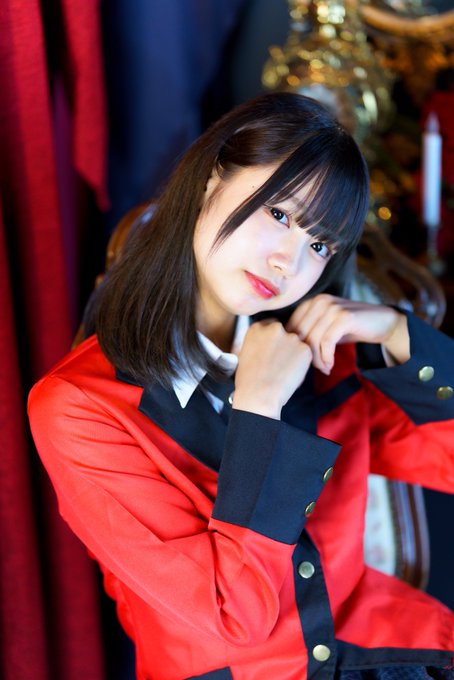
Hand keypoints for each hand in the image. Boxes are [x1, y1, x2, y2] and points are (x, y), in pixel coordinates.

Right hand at [233, 320, 312, 419]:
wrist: (259, 394)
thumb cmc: (249, 380)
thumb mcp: (246, 352)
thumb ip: (259, 342)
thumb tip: (270, 344)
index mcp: (257, 328)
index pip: (271, 325)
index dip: (273, 339)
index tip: (272, 349)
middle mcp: (275, 328)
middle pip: (285, 332)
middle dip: (285, 344)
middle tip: (279, 362)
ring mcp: (291, 337)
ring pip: (297, 344)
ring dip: (294, 353)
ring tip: (283, 371)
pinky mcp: (305, 349)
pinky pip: (305, 354)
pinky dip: (302, 363)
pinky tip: (290, 374)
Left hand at [286, 295, 409, 374]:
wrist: (382, 322)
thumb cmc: (350, 328)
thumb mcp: (326, 328)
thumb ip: (308, 333)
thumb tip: (287, 351)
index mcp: (311, 302)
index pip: (291, 327)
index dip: (294, 348)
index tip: (301, 364)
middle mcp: (319, 301)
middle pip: (300, 334)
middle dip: (305, 356)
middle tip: (316, 369)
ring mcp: (331, 307)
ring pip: (312, 340)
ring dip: (317, 360)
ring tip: (325, 369)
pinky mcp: (344, 317)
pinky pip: (327, 342)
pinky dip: (326, 357)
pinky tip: (330, 366)